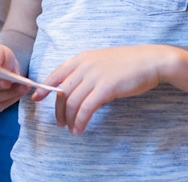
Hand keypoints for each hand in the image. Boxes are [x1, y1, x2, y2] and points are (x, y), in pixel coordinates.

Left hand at [33, 45, 172, 133]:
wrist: (150, 61)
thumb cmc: (128, 63)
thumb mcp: (101, 61)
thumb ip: (86, 71)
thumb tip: (75, 89)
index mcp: (81, 58)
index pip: (56, 73)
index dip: (44, 87)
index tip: (37, 98)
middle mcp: (84, 65)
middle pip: (62, 91)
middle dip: (57, 109)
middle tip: (59, 122)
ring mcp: (94, 76)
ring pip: (72, 101)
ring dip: (69, 118)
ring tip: (70, 129)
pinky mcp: (105, 88)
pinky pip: (86, 108)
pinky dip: (80, 120)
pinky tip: (80, 128)